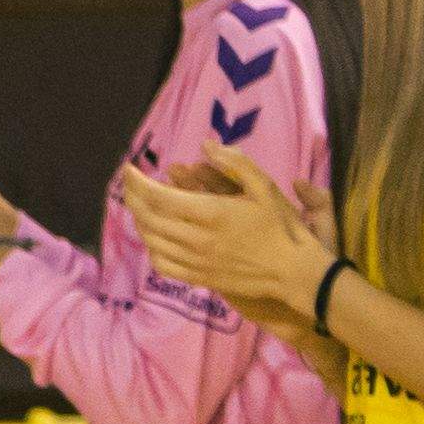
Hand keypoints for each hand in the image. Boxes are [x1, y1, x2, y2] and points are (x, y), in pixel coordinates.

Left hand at [117, 150, 333, 331]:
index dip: (138, 182)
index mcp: (212, 213)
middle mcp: (198, 239)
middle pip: (149, 217)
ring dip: (140, 220)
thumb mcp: (265, 188)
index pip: (159, 196)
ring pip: (152, 240)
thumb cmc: (281, 227)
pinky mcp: (199, 278)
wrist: (293, 273)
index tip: (130, 168)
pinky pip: (162, 265)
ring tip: (140, 205)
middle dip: (133, 197)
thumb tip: (207, 145)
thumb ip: (236, 164)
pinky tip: (155, 237)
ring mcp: (196, 261)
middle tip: (130, 183)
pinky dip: (151, 248)